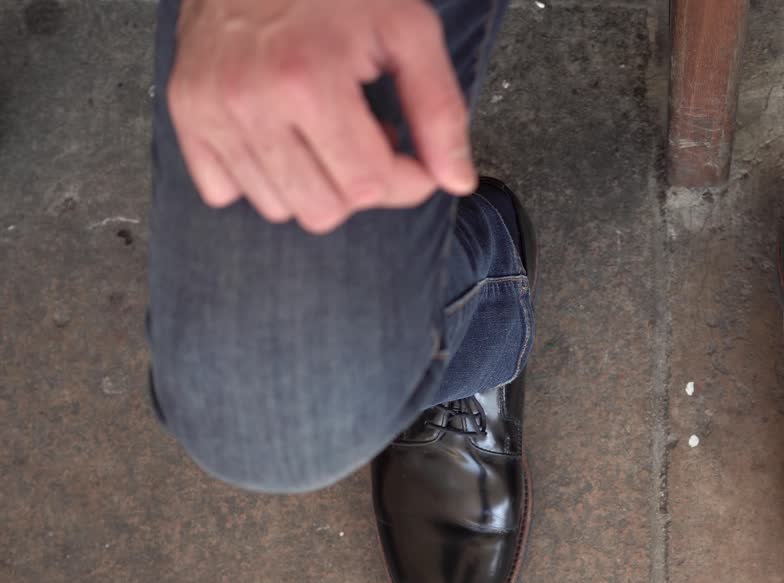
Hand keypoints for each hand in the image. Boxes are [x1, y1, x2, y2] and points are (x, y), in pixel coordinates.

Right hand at [168, 0, 476, 233]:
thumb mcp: (408, 30)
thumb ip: (440, 110)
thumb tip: (457, 181)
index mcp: (308, 81)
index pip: (369, 187)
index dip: (406, 181)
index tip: (412, 156)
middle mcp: (250, 103)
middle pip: (324, 210)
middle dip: (361, 185)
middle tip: (367, 134)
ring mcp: (210, 110)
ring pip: (278, 207)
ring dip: (314, 181)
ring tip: (326, 128)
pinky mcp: (186, 113)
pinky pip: (227, 192)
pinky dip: (262, 176)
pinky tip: (284, 134)